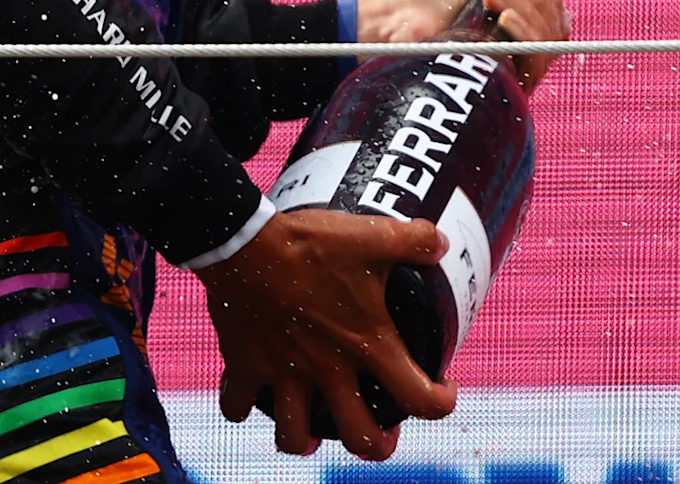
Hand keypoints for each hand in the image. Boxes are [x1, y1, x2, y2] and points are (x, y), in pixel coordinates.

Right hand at [203, 208, 455, 458]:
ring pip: (295, 436)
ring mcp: (283, 371)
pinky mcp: (244, 362)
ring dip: (304, 437)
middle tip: (376, 426)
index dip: (441, 402)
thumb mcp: (369, 236)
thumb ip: (414, 240)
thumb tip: (440, 242)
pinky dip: (242, 406)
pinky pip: (237, 402)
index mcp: (367, 345)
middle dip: (375, 443)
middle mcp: (328, 370)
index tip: (439, 385)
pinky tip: (251, 396)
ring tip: (311, 425)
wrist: (241, 241)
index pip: (420, 399)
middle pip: (361, 438)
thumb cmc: (307, 244)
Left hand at [362, 0, 571, 90]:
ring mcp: (511, 63)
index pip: (551, 12)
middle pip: (555, 24)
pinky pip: (537, 60)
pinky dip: (527, 32)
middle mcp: (515, 42)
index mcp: (508, 18)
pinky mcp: (504, 80)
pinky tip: (505, 18)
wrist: (396, 21)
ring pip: (549, 39)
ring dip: (526, 10)